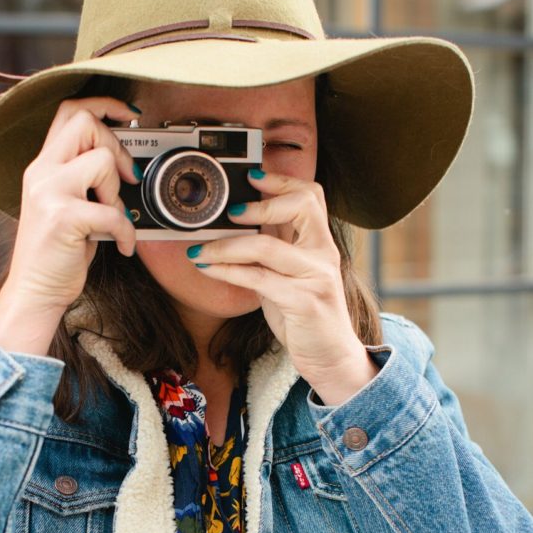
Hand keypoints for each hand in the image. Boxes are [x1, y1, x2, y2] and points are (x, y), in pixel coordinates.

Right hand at [0, 95, 140, 354]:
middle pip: (84, 122)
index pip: (68, 111)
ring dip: (117, 192)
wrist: (34, 292)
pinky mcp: (64, 218)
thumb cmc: (56, 255)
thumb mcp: (67, 208)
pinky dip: (125, 231)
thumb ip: (83, 181)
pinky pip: (112, 211)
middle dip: (116, 145)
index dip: (102, 104)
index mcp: (42, 166)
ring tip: (111, 219)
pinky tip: (122, 246)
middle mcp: (41, 173)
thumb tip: (122, 164)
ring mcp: (49, 193)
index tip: (128, 116)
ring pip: (101, 161)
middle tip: (125, 178)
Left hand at [186, 171, 379, 402]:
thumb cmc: (306, 316)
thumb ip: (275, 249)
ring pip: (267, 246)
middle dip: (261, 203)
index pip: (310, 195)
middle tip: (230, 212)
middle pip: (302, 205)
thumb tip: (243, 223)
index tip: (251, 175)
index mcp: (319, 243)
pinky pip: (258, 278)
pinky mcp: (303, 301)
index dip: (281, 181)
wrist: (332, 356)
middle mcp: (322, 254)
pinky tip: (207, 269)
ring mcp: (315, 276)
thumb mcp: (291, 275)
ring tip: (200, 250)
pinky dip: (227, 271)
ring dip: (226, 245)